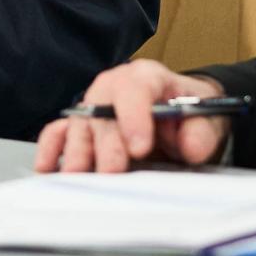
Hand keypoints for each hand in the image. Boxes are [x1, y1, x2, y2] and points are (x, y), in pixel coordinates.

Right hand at [35, 59, 228, 173]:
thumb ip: (201, 132)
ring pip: (79, 124)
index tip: (140, 147)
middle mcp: (113, 88)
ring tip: (78, 177)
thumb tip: (189, 146)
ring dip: (77, 151)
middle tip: (112, 171)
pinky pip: (58, 133)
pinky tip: (47, 168)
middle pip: (102, 111)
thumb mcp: (207, 120)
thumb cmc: (190, 115)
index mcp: (147, 78)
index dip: (134, 116)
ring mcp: (93, 107)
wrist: (181, 119)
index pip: (136, 88)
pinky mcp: (82, 127)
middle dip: (106, 143)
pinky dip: (51, 149)